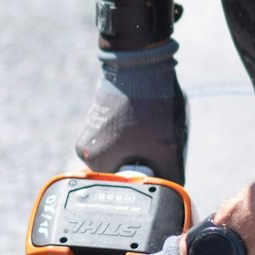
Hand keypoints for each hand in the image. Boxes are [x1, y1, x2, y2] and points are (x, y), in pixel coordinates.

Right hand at [75, 41, 187, 182]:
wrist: (140, 65)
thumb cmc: (152, 105)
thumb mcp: (168, 146)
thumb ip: (170, 176)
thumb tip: (170, 190)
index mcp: (96, 161)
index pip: (124, 186)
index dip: (145, 178)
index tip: (157, 165)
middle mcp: (84, 150)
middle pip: (121, 171)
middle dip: (140, 163)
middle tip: (156, 145)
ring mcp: (87, 134)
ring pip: (119, 154)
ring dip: (135, 148)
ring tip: (148, 129)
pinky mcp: (93, 120)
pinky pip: (113, 139)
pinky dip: (128, 134)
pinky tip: (140, 120)